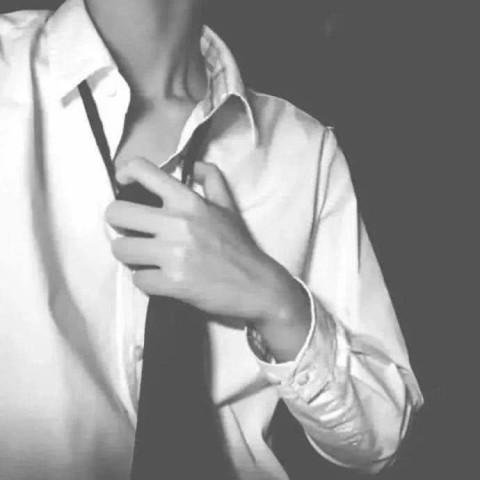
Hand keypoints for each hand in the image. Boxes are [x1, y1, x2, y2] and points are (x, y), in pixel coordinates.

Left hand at [105, 158, 310, 359]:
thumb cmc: (239, 246)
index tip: (124, 185)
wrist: (256, 286)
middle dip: (119, 224)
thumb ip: (212, 180)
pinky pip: (138, 279)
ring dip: (129, 255)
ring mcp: (174, 254)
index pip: (144, 171)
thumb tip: (196, 166)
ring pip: (121, 249)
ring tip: (144, 258)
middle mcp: (178, 223)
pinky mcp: (173, 282)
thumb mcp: (228, 207)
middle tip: (132, 232)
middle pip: (117, 213)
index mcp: (189, 201)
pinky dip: (146, 280)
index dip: (125, 173)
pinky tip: (159, 279)